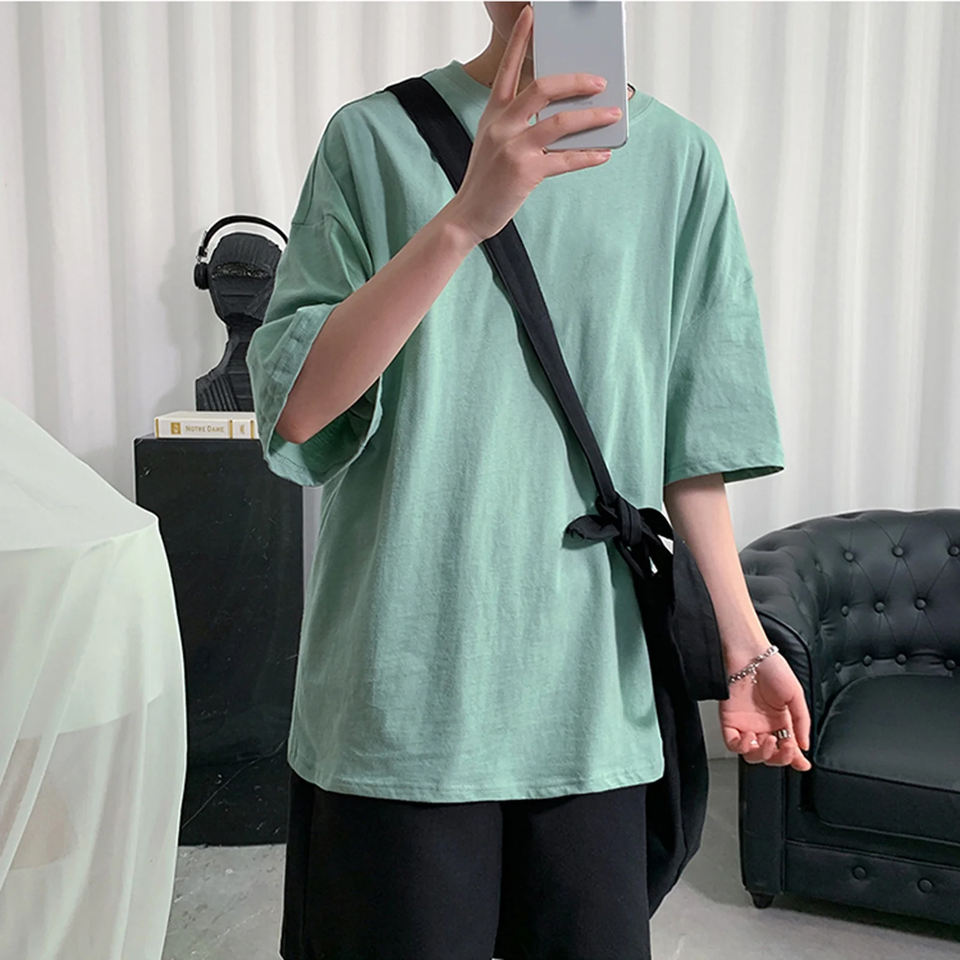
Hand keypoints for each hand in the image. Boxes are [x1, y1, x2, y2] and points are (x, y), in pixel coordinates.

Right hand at [445, 3, 621, 243]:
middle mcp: (501, 125)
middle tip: (600, 82)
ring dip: (592, 117)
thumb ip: (519, 124)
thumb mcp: (494, 142)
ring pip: (560, 122)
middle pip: (544, 88)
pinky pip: (565, 159)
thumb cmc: (486, 179)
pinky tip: (603, 154)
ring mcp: (513, 148)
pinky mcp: (525, 173)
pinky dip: (588, 156)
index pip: (508, 68)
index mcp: (493, 113)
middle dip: (576, 81)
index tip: (532, 14)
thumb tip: (563, 114)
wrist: (468, 215)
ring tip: (613, 114)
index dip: (519, 39)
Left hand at [719, 648, 812, 771]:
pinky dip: (742, 747)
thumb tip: (804, 745)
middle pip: (770, 756)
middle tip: (785, 747)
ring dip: (762, 754)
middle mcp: (763, 725)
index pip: (788, 747)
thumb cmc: (772, 668)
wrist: (750, 654)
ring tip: (768, 740)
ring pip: (751, 754)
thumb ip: (802, 722)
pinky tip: (750, 738)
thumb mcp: (796, 695)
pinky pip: (732, 743)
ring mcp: (746, 724)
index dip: (794, 759)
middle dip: (779, 758)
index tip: (802, 764)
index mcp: (780, 721)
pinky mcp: (729, 721)